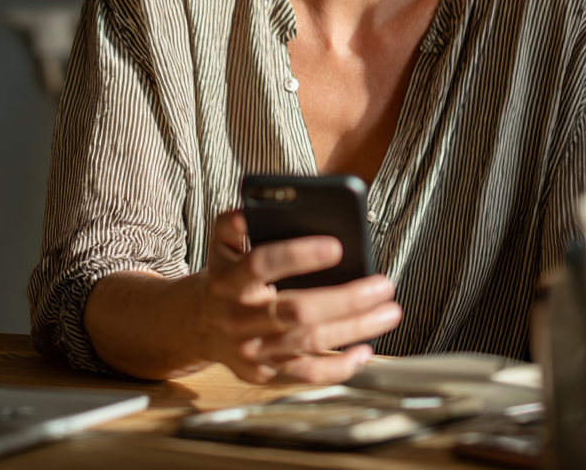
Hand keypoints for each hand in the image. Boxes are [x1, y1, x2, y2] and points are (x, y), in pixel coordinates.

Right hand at [191, 210, 402, 383]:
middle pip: (296, 310)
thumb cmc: (224, 276)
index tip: (336, 246)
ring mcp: (254, 349)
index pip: (262, 264)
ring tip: (388, 311)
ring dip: (354, 328)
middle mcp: (240, 317)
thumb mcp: (220, 243)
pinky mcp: (266, 372)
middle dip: (346, 298)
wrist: (197, 324)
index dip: (298, 255)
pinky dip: (339, 367)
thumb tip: (249, 211)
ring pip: (309, 342)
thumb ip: (232, 222)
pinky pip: (306, 375)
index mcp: (229, 280)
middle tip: (382, 285)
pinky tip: (365, 350)